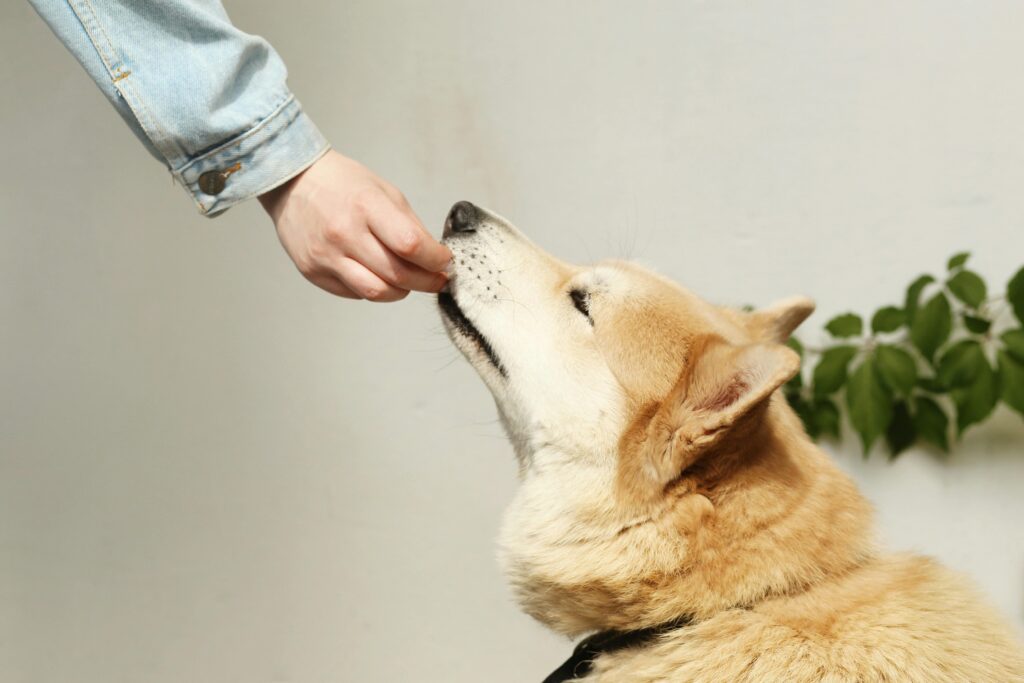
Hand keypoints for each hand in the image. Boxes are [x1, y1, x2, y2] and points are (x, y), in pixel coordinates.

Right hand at [259, 150, 450, 300]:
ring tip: (409, 282)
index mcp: (366, 206)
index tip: (445, 261)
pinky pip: (355, 293)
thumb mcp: (384, 191)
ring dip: (402, 292)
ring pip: (377, 292)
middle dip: (427, 282)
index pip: (410, 244)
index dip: (435, 259)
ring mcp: (326, 256)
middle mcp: (344, 233)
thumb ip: (410, 225)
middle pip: (398, 275)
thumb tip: (433, 256)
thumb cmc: (342, 184)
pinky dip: (374, 289)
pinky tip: (377, 275)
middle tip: (437, 279)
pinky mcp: (313, 272)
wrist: (293, 183)